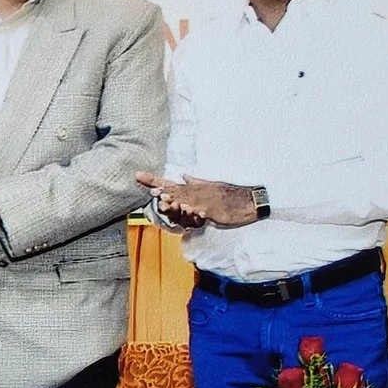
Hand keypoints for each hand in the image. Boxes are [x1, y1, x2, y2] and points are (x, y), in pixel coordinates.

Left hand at [134, 172, 260, 228]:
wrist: (249, 200)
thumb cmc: (230, 196)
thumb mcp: (211, 187)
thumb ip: (196, 182)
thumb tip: (185, 176)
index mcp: (195, 189)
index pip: (171, 183)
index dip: (154, 180)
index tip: (138, 176)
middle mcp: (197, 192)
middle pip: (175, 191)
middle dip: (162, 190)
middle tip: (151, 190)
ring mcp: (206, 201)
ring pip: (187, 201)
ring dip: (176, 200)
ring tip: (163, 199)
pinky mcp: (216, 210)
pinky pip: (205, 211)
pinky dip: (198, 211)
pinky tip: (192, 211)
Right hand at [135, 172, 203, 228]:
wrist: (201, 199)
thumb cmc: (179, 193)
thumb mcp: (167, 185)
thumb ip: (152, 181)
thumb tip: (137, 174)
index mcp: (169, 207)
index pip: (164, 208)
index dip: (164, 206)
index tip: (163, 200)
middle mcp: (177, 215)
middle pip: (174, 215)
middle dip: (174, 210)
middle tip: (176, 204)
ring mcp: (188, 219)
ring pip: (185, 220)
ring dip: (186, 214)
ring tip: (189, 207)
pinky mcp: (199, 222)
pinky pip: (199, 222)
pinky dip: (199, 218)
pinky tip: (202, 213)